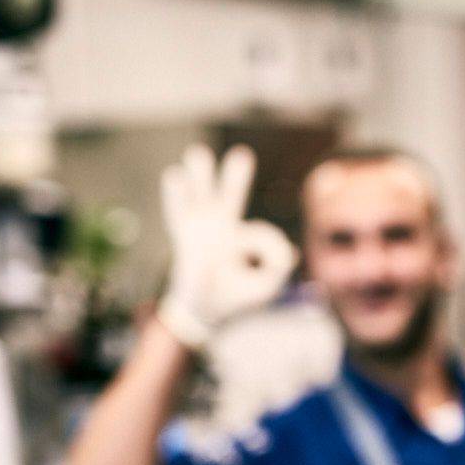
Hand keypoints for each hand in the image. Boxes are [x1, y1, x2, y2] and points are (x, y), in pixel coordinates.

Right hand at [158, 144, 296, 347]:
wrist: (203, 310)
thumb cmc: (236, 295)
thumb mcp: (265, 286)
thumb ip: (279, 269)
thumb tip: (289, 252)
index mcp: (243, 234)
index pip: (259, 235)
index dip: (266, 248)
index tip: (273, 263)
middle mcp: (221, 224)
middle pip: (230, 197)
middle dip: (236, 178)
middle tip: (243, 156)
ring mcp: (200, 227)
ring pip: (201, 196)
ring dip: (201, 176)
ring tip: (199, 153)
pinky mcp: (183, 236)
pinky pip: (178, 212)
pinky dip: (177, 195)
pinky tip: (174, 175)